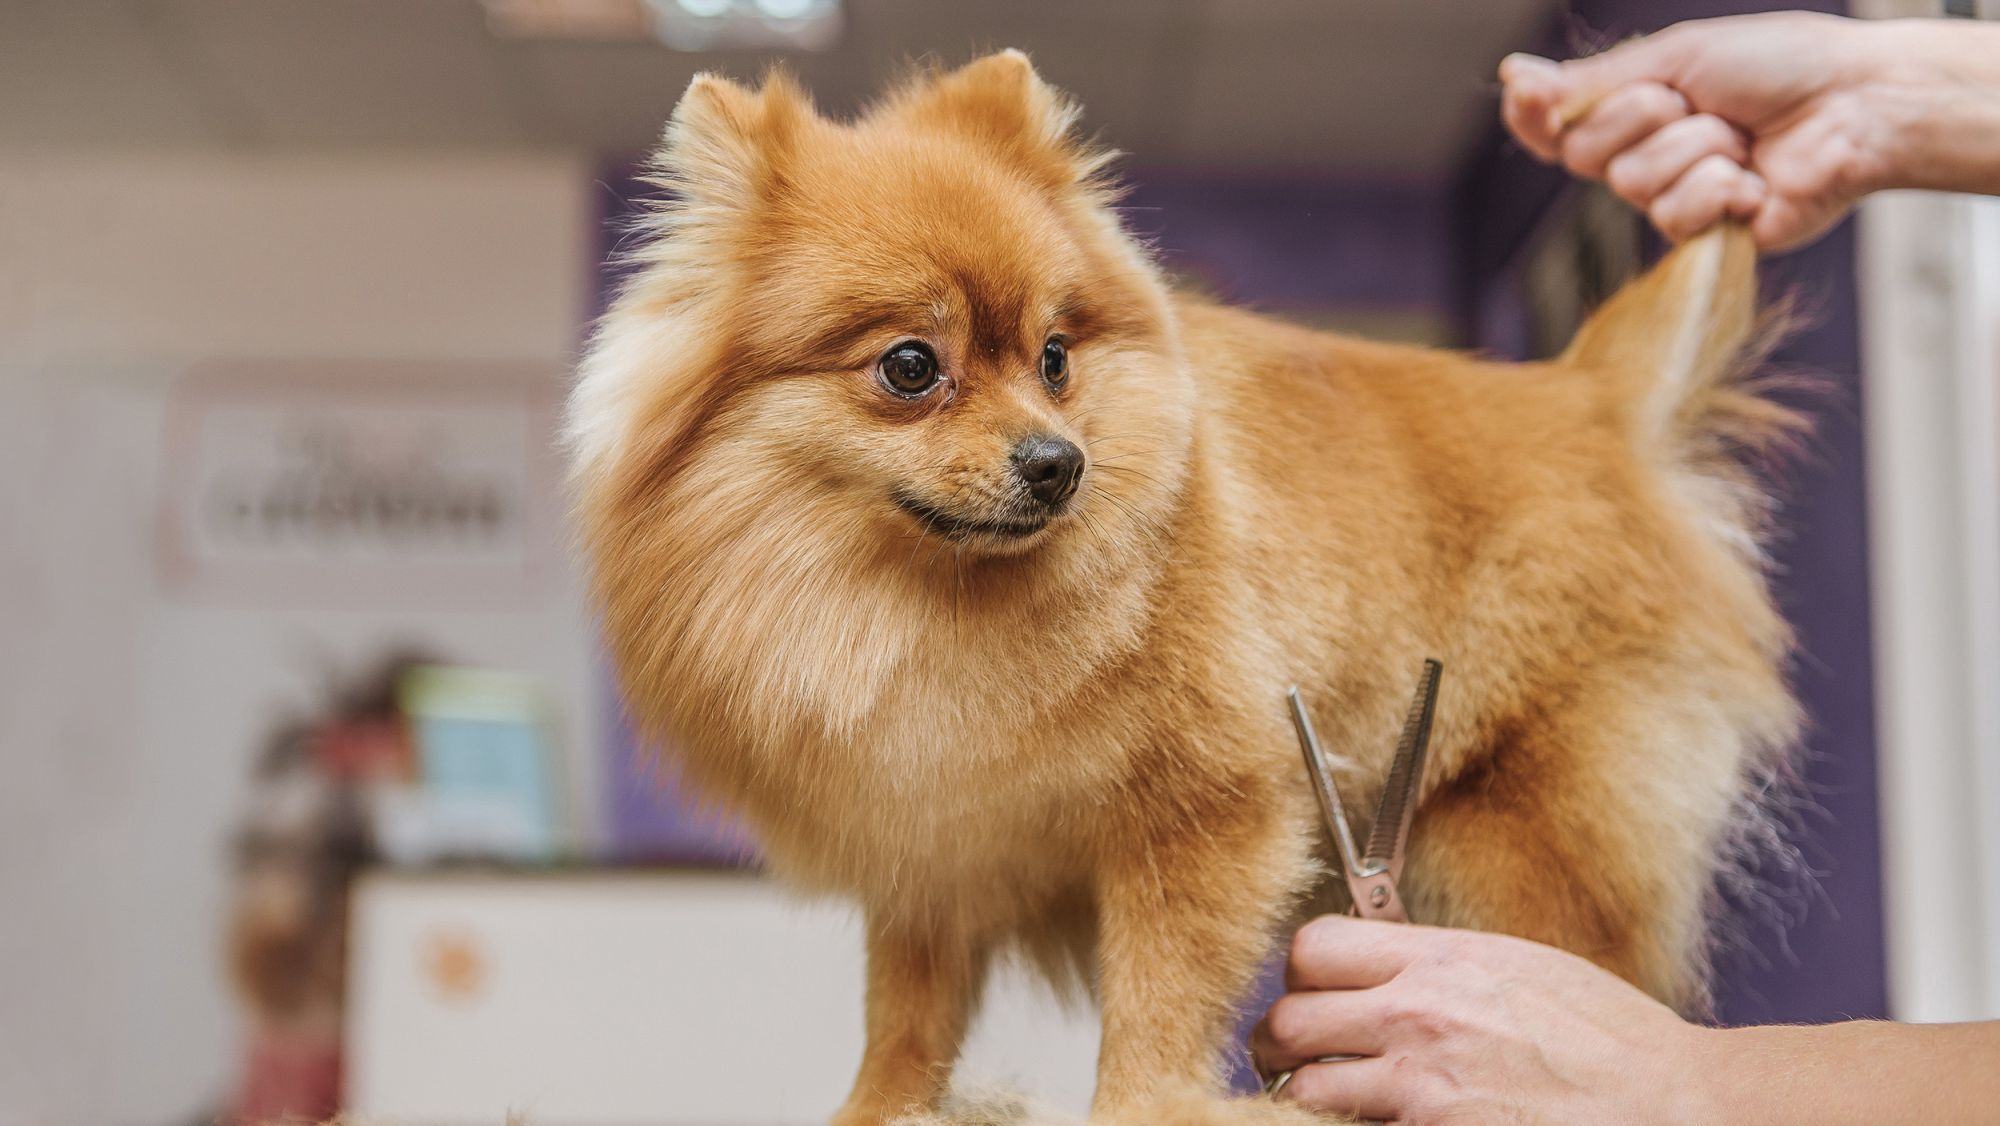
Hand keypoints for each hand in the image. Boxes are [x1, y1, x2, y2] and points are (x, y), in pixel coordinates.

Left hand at [1249, 915, 1715, 1123]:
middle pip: (1288, 1019)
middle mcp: (1418, 1017)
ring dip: (1305, 1098)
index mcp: (1440, 961)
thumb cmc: (1612, 1043)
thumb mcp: (1517, 969)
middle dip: (1282, 1042)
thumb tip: (1383, 973)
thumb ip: (1438, 967)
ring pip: (1303, 1089)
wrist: (1673, 1106)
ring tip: (1323, 1103)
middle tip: (1293, 1058)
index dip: (1301, 973)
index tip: (1313, 992)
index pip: (1314, 946)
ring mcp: (1420, 1089)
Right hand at [1497, 13, 1982, 249]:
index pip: (1551, 126)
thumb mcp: (1677, 57)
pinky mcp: (1706, 235)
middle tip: (1697, 99)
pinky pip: (1676, 216)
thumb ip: (1594, 81)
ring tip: (1741, 139)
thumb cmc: (1780, 67)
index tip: (1533, 96)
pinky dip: (1719, 187)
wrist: (1857, 105)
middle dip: (1641, 116)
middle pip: (1583, 153)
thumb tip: (1512, 75)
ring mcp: (1672, 198)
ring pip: (1632, 184)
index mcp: (1632, 110)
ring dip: (1695, 148)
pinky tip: (1754, 179)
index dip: (1532, 116)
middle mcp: (1643, 157)